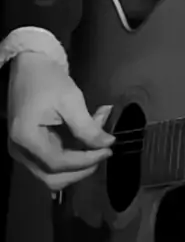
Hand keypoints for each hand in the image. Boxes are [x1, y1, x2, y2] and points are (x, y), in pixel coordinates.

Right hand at [8, 52, 114, 191]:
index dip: (86, 161)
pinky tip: (87, 137)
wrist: (29, 64)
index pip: (58, 163)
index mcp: (26, 138)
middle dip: (82, 168)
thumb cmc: (47, 79)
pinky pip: (52, 161)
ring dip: (79, 162)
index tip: (108, 150)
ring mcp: (22, 151)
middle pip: (54, 177)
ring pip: (54, 173)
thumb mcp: (70, 100)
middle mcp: (19, 150)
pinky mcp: (29, 147)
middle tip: (103, 152)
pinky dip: (72, 154)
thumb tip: (108, 144)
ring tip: (97, 139)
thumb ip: (88, 127)